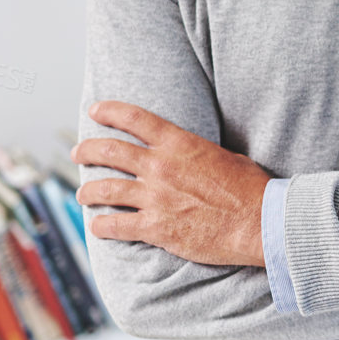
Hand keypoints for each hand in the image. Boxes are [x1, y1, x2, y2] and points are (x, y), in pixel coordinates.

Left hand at [72, 102, 269, 265]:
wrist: (260, 222)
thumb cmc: (252, 189)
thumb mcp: (227, 157)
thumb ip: (200, 154)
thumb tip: (194, 156)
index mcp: (180, 144)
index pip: (135, 119)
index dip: (110, 111)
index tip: (95, 111)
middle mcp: (161, 166)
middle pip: (109, 151)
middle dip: (87, 151)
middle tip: (78, 153)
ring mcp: (156, 197)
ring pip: (105, 189)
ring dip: (88, 191)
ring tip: (82, 194)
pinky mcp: (156, 228)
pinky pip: (116, 226)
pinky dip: (102, 226)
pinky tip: (97, 227)